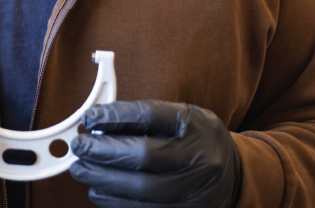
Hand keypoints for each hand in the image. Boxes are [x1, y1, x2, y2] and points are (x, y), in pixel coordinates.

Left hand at [70, 100, 240, 206]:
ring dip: (105, 181)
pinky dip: (118, 202)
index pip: (149, 116)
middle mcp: (198, 159)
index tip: (90, 117)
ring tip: (82, 170)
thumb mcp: (180, 116)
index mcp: (195, 125)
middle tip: (79, 147)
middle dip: (104, 152)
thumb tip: (100, 123)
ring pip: (143, 190)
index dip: (115, 115)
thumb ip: (144, 119)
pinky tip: (99, 192)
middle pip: (144, 156)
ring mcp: (196, 192)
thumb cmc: (197, 138)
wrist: (234, 173)